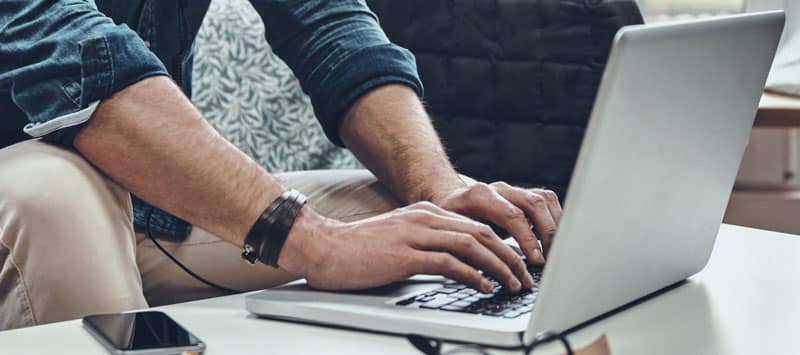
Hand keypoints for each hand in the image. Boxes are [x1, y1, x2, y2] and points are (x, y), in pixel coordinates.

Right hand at [278, 202, 533, 292]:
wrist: (323, 246)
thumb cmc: (358, 248)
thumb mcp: (399, 238)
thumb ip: (427, 243)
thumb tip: (456, 263)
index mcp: (425, 212)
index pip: (475, 225)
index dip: (501, 244)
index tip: (515, 263)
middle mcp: (425, 218)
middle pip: (481, 232)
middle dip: (508, 255)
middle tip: (524, 276)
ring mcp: (415, 234)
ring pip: (471, 245)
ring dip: (498, 266)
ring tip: (512, 283)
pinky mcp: (405, 255)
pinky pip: (449, 263)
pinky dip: (473, 275)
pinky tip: (484, 286)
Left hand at [430, 182, 561, 264]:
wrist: (448, 200)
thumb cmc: (449, 223)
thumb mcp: (453, 236)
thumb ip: (471, 252)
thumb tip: (491, 276)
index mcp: (479, 197)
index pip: (512, 215)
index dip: (528, 239)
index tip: (536, 261)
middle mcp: (498, 190)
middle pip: (534, 203)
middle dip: (547, 232)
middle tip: (550, 257)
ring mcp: (511, 191)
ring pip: (543, 199)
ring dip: (554, 225)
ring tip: (554, 250)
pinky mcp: (521, 195)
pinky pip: (545, 201)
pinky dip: (553, 219)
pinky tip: (551, 238)